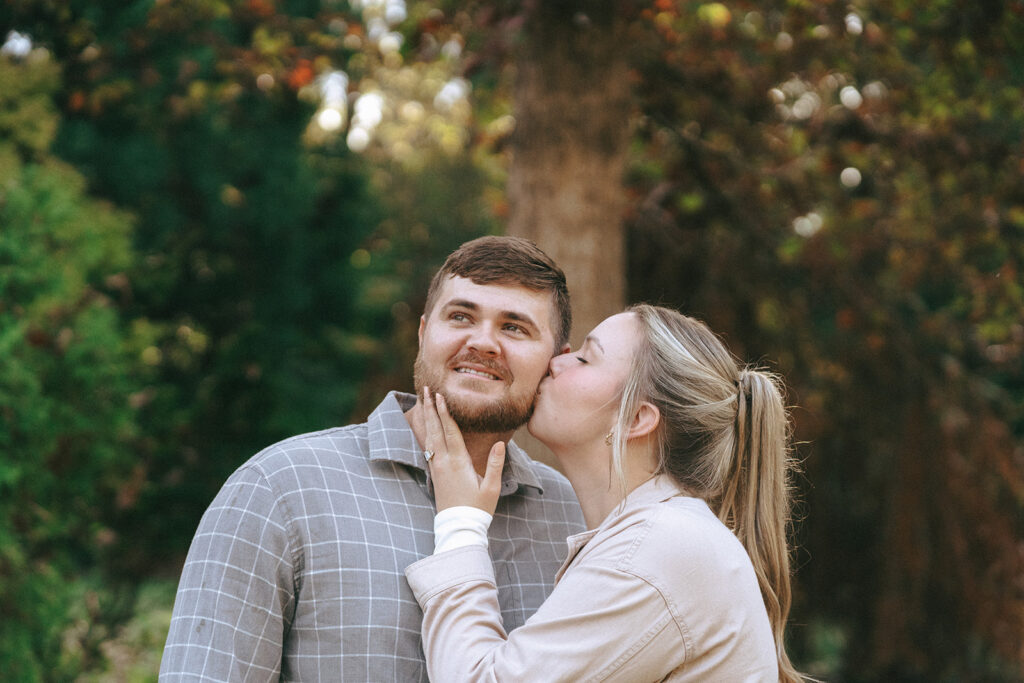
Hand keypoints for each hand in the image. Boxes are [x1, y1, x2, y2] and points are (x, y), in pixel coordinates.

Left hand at [421, 386, 504, 514]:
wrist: (458, 528)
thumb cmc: (478, 508)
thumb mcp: (491, 488)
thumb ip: (495, 464)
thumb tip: (499, 443)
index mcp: (458, 462)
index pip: (450, 432)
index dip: (445, 413)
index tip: (440, 396)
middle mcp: (444, 462)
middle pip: (435, 429)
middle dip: (431, 408)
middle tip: (426, 390)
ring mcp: (437, 467)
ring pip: (429, 437)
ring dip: (427, 417)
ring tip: (423, 401)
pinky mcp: (435, 473)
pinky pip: (428, 447)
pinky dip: (426, 432)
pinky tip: (426, 426)